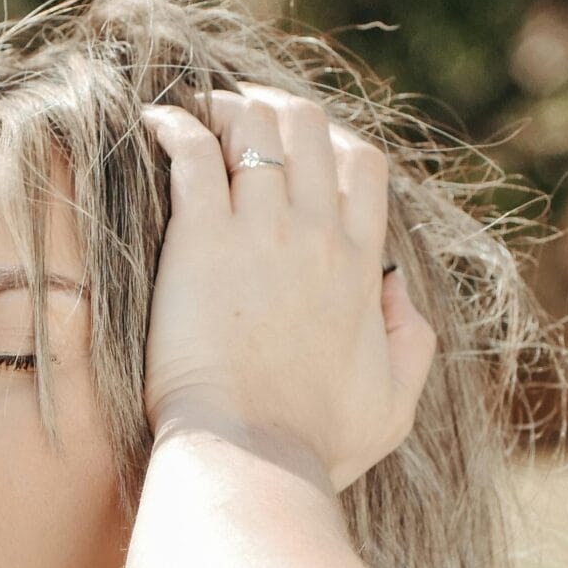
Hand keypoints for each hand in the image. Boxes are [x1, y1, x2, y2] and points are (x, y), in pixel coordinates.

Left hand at [138, 85, 436, 493]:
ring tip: (199, 116)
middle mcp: (316, 236)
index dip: (333, 141)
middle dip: (276, 109)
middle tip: (241, 118)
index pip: (362, 168)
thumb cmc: (314, 446)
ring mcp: (260, 232)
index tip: (300, 149)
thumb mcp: (394, 405)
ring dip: (226, 108)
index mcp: (360, 268)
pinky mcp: (202, 240)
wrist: (253, 459)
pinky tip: (157, 123)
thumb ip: (411, 342)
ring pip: (254, 127)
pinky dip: (175, 125)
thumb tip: (396, 291)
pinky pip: (194, 151)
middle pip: (309, 129)